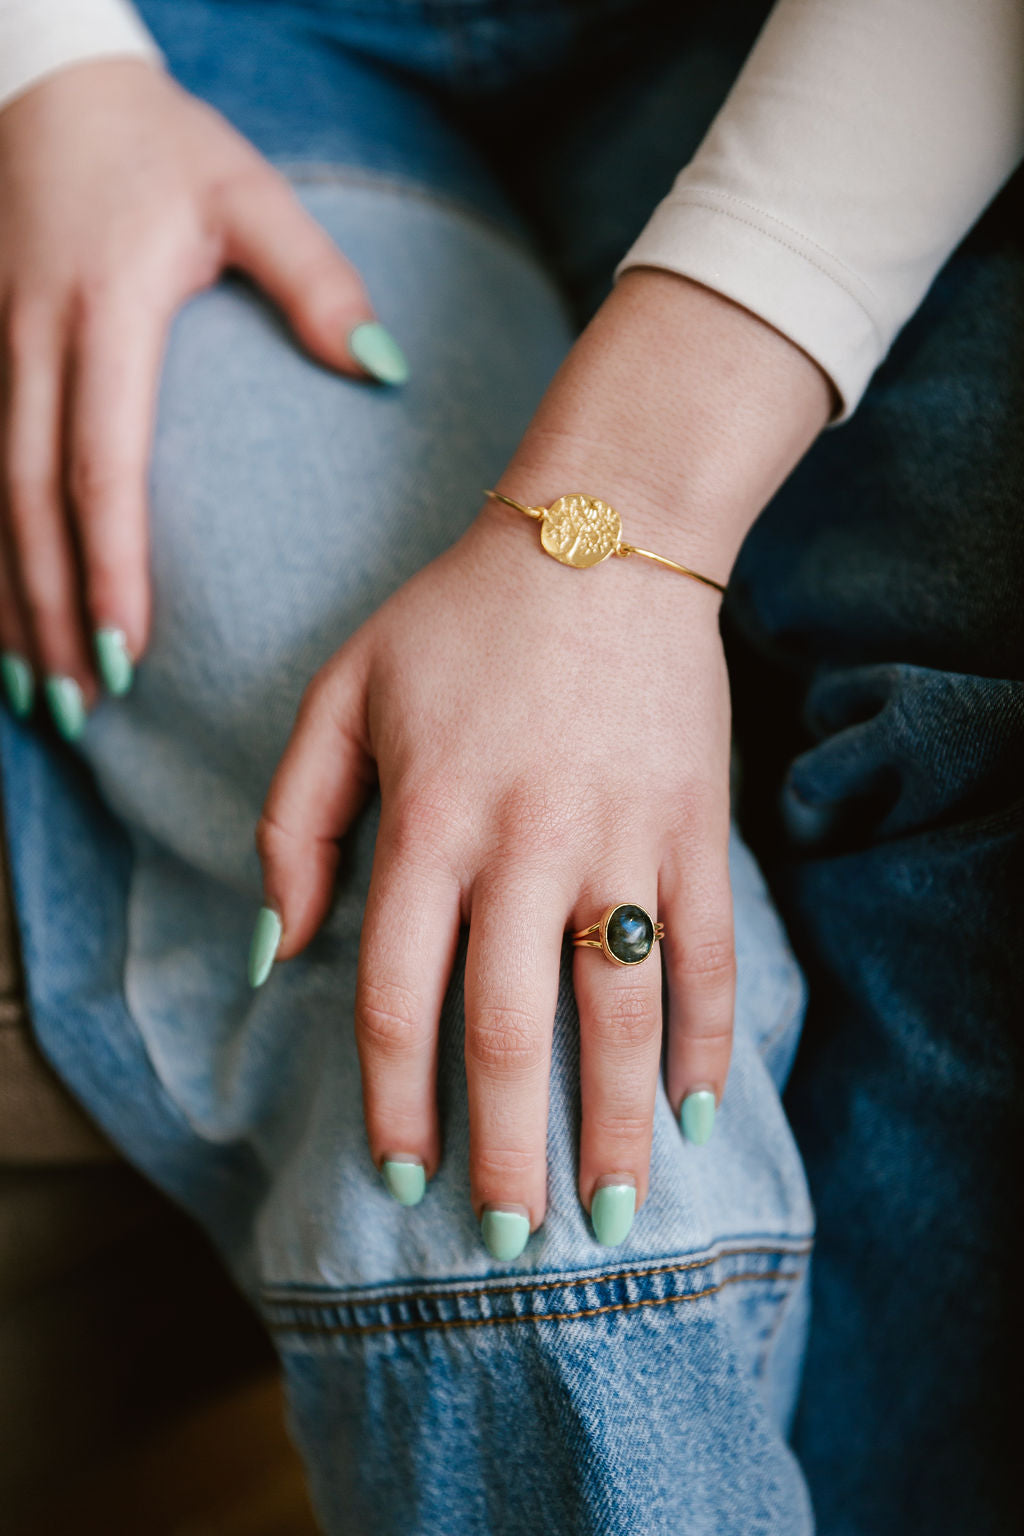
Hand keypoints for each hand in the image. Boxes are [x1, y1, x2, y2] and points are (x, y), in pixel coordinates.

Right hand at [0, 58, 405, 736]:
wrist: (43, 84)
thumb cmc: (160, 145)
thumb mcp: (248, 193)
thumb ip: (316, 280)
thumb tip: (383, 369)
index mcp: (104, 315)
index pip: (102, 464)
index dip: (110, 564)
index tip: (127, 648)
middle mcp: (31, 344)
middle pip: (32, 504)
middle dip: (50, 613)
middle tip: (80, 708)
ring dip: (9, 602)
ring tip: (36, 694)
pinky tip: (4, 620)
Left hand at [254, 269, 832, 1254]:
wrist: (602, 538)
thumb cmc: (458, 620)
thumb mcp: (339, 695)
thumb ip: (293, 824)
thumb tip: (283, 953)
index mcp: (427, 820)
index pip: (399, 997)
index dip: (395, 1101)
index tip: (402, 1173)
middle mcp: (524, 845)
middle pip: (512, 1029)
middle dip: (505, 1149)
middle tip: (506, 1239)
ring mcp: (620, 840)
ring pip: (619, 1012)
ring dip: (611, 1125)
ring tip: (606, 1215)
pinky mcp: (693, 829)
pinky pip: (706, 955)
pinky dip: (707, 1039)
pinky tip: (699, 1113)